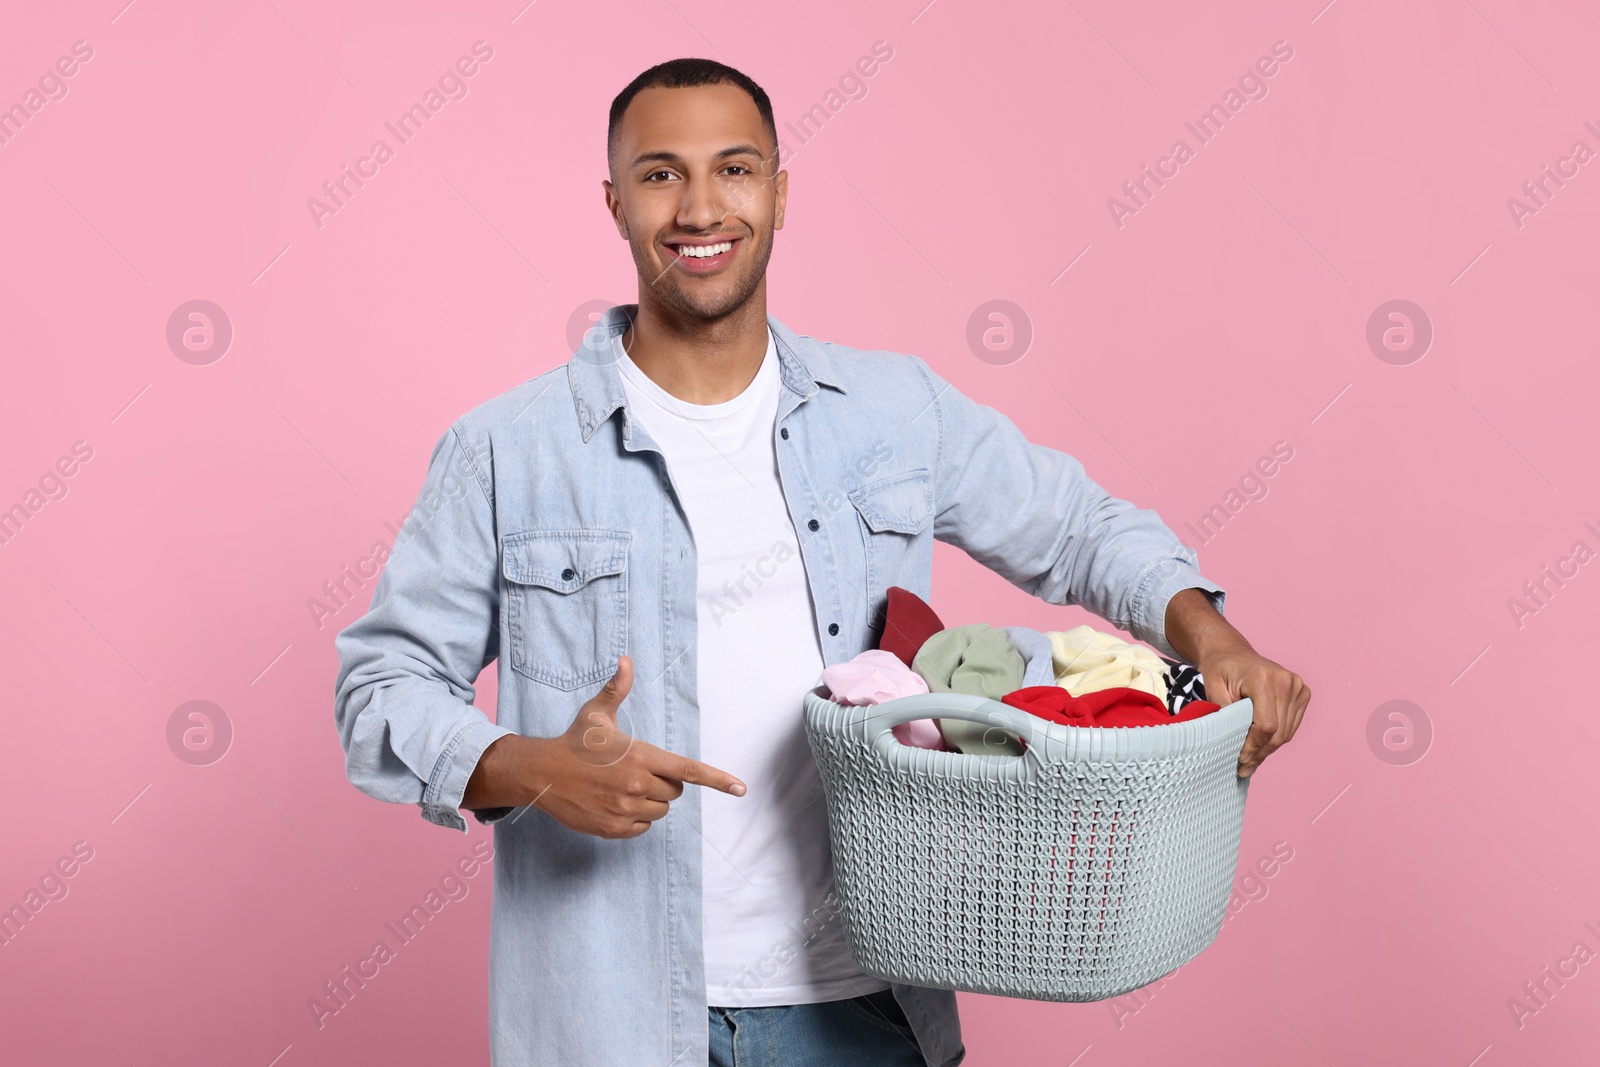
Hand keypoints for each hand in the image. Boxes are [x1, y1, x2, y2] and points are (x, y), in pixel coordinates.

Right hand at [462, 656, 745, 837]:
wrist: (541, 773)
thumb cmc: (574, 742)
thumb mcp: (597, 713)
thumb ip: (618, 689)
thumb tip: (626, 660)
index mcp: (641, 756)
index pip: (689, 770)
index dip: (718, 780)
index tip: (741, 789)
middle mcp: (637, 785)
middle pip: (675, 791)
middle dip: (665, 782)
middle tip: (637, 771)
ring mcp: (626, 810)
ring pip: (661, 811)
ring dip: (651, 801)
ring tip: (623, 787)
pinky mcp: (614, 829)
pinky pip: (643, 828)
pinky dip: (635, 819)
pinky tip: (615, 803)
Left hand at [1199, 648, 1310, 777]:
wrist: (1232, 653)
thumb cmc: (1220, 669)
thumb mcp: (1212, 687)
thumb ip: (1222, 712)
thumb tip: (1228, 742)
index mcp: (1264, 678)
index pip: (1266, 725)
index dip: (1254, 747)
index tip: (1240, 760)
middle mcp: (1286, 681)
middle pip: (1279, 732)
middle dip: (1260, 753)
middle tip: (1244, 768)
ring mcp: (1298, 686)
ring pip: (1287, 732)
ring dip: (1269, 749)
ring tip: (1251, 761)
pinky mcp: (1302, 693)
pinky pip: (1291, 726)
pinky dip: (1277, 739)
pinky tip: (1262, 746)